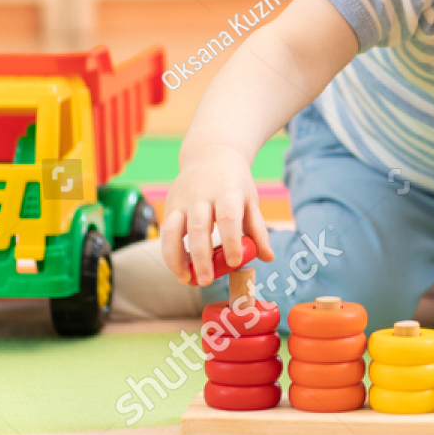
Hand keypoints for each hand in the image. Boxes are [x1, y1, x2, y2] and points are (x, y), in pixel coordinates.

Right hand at [159, 143, 275, 285]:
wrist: (211, 153)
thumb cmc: (234, 183)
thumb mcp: (250, 200)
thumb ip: (258, 229)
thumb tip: (268, 257)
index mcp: (227, 192)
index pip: (228, 217)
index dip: (231, 241)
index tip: (235, 263)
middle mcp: (202, 195)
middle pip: (199, 228)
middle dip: (201, 257)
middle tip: (206, 281)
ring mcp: (182, 200)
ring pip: (173, 231)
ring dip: (176, 258)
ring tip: (186, 280)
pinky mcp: (170, 205)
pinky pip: (165, 232)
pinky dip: (169, 253)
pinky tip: (179, 269)